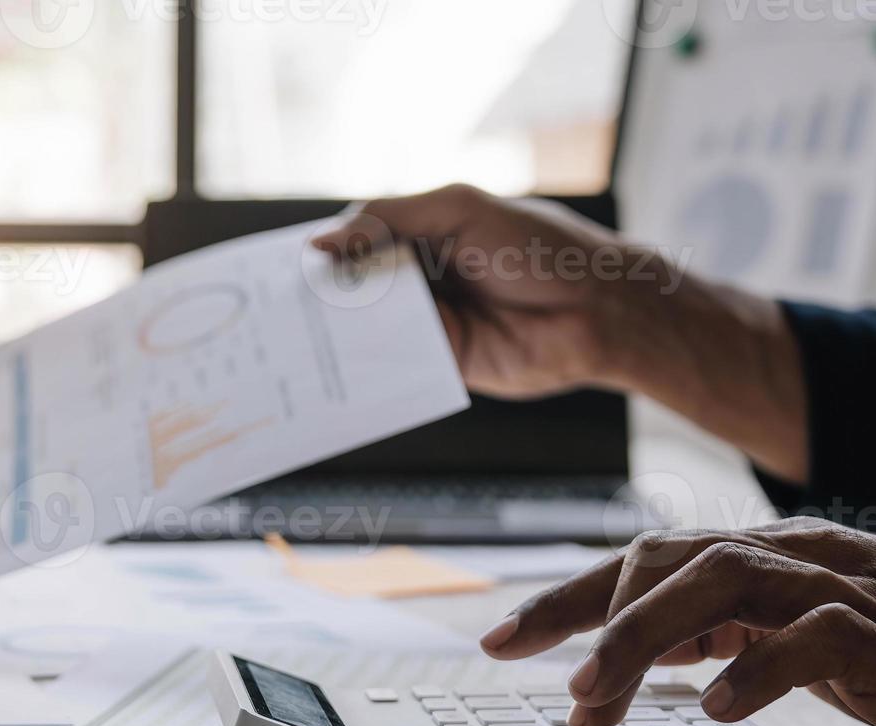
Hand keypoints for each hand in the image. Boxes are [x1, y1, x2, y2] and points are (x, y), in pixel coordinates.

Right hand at [313, 185, 650, 399]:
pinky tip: (339, 364)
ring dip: (341, 330)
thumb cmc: (538, 247)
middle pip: (358, 285)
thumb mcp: (459, 211)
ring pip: (372, 325)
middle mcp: (423, 276)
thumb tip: (322, 242)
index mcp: (423, 232)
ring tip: (295, 338)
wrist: (598, 309)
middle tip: (277, 309)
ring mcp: (433, 320)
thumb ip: (390, 220)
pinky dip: (371, 362)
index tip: (282, 267)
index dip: (324, 251)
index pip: (359, 238)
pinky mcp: (444, 360)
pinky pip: (398, 361)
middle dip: (324, 295)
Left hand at [479, 517, 875, 725]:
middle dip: (594, 621)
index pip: (648, 558)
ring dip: (648, 642)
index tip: (503, 637)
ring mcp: (848, 588)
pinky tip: (721, 707)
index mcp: (773, 556)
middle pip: (669, 560)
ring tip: (604, 698)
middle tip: (559, 692)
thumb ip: (729, 628)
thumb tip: (645, 648)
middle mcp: (799, 556)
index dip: (569, 595)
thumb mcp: (800, 635)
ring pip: (723, 584)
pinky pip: (816, 638)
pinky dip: (761, 669)